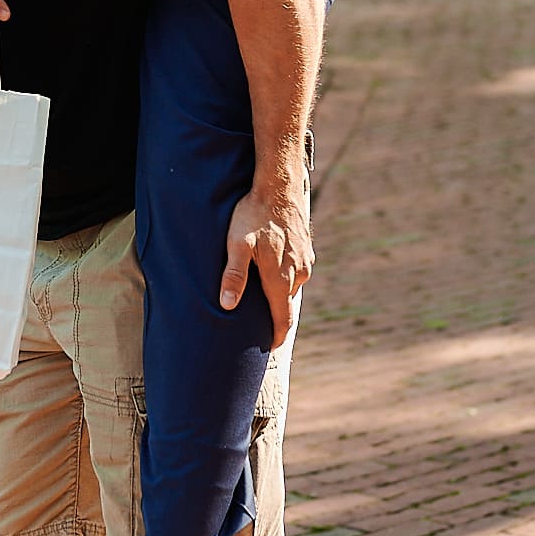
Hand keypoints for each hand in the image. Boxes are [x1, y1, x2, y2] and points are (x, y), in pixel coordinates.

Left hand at [219, 169, 312, 346]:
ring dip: (280, 297)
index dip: (276, 336)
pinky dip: (285, 279)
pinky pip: (296, 272)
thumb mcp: (237, 244)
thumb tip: (228, 305)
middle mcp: (297, 273)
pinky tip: (274, 273)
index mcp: (280, 278)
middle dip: (277, 320)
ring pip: (292, 287)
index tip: (269, 349)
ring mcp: (305, 261)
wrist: (280, 186)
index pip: (282, 318)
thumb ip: (234, 275)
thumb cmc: (254, 214)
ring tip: (264, 302)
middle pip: (287, 305)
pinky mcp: (306, 249)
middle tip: (261, 330)